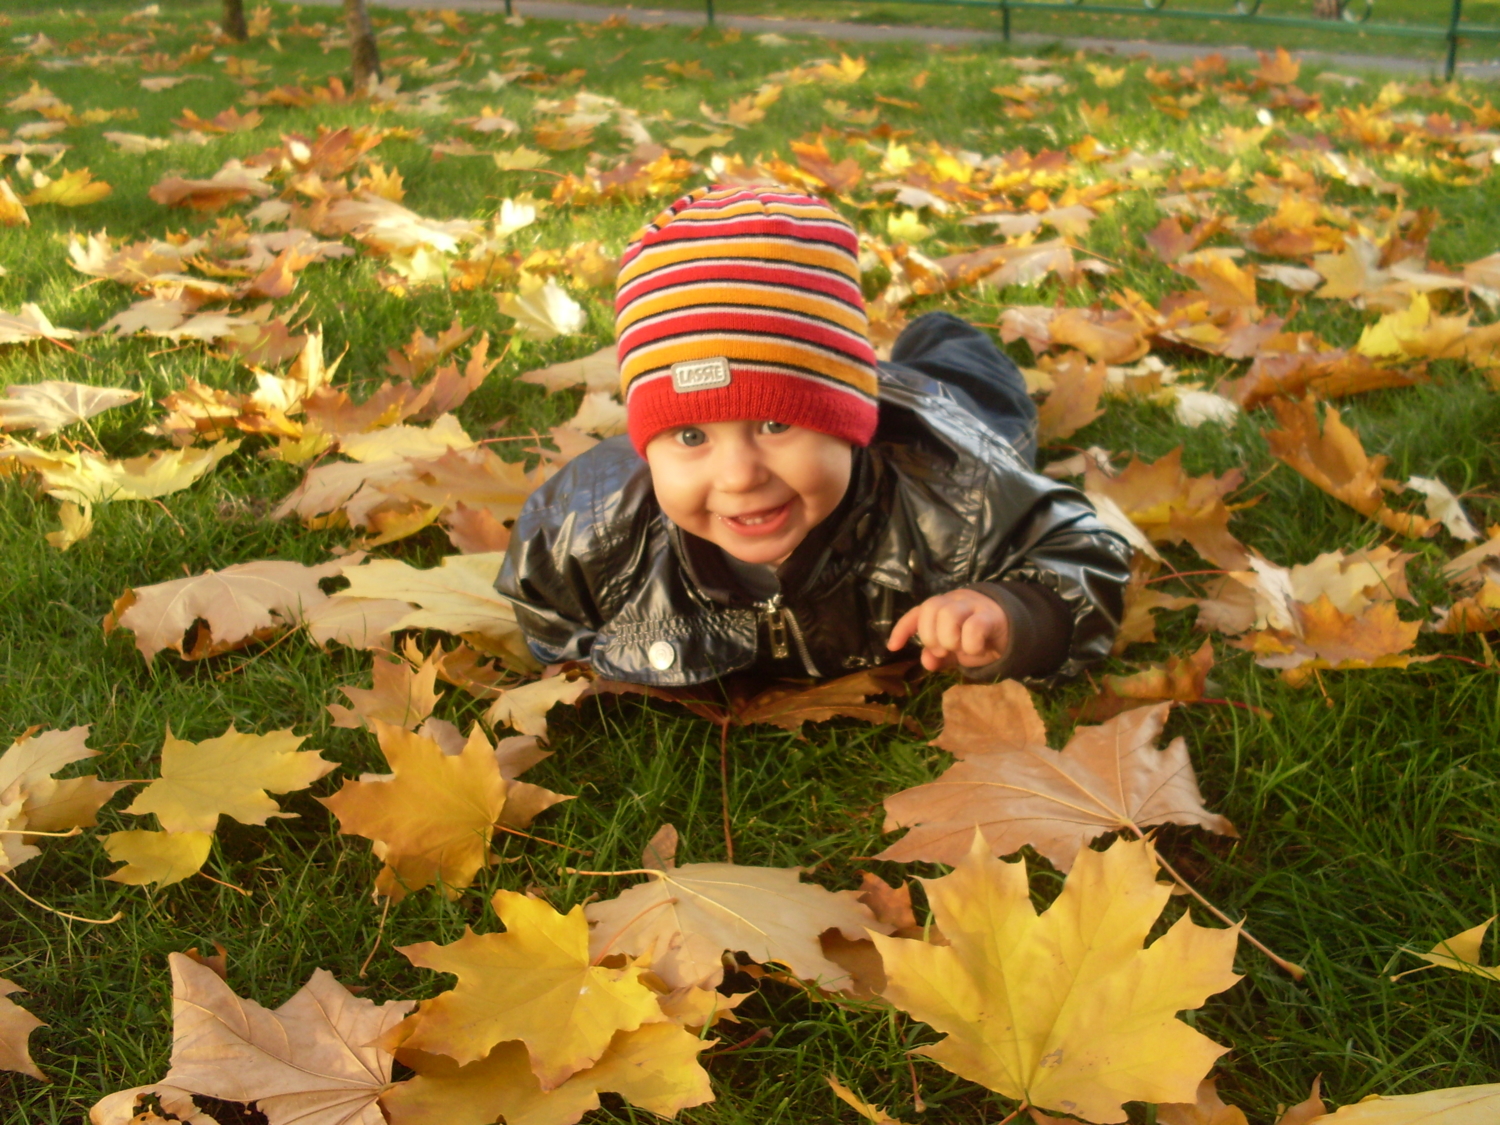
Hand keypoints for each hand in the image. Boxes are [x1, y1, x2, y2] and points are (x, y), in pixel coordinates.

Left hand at [887, 589, 1011, 672]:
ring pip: (948, 615)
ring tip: (958, 649)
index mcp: (941, 606)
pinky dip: (970, 644)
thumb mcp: (954, 649)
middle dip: (930, 636)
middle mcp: (954, 601)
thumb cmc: (978, 638)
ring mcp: (973, 605)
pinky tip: (976, 649)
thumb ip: (938, 655)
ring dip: (948, 639)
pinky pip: (974, 627)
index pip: (917, 612)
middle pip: (930, 609)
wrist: (1013, 631)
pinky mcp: (991, 616)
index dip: (902, 629)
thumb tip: (927, 662)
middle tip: (942, 650)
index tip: (893, 647)